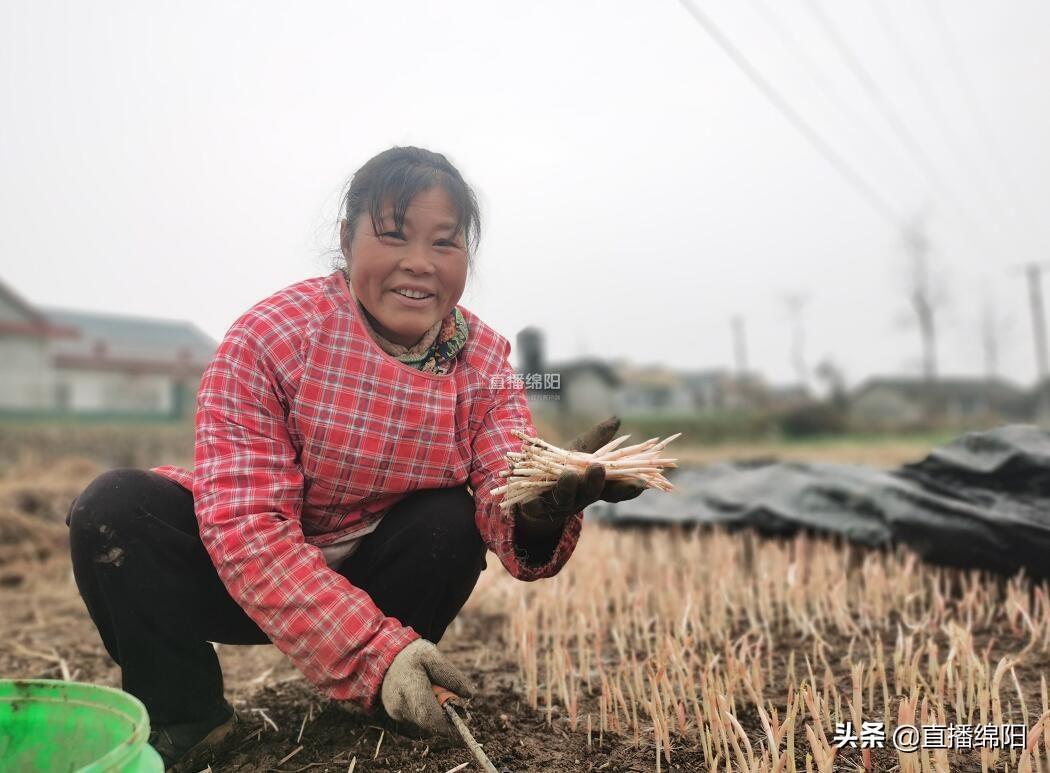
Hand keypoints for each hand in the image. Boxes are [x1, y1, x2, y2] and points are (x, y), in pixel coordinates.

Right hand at [380, 640, 474, 736]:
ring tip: (434, 691)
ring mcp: (396, 713)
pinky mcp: (397, 716)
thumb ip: (451, 675)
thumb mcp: (433, 656)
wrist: (386, 657)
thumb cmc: (412, 656)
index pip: (428, 715)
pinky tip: (425, 696)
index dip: (447, 724)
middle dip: (446, 717)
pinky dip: (427, 712)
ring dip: (436, 712)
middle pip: (429, 722)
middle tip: (455, 703)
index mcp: (409, 687)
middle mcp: (399, 704)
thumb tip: (469, 694)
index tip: (463, 723)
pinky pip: (418, 720)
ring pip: (425, 722)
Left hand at [516, 416, 644, 527]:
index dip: (628, 488)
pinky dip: (535, 502)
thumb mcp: (579, 451)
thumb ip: (598, 438)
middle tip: (598, 468)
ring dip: (569, 487)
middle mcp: (580, 497)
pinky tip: (533, 498)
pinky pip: (536, 506)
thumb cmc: (561, 468)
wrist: (531, 491)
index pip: (616, 489)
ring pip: (566, 498)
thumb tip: (617, 419)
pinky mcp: (535, 509)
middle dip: (596, 482)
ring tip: (570, 474)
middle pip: (592, 493)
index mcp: (594, 485)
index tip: (642, 482)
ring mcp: (559, 504)